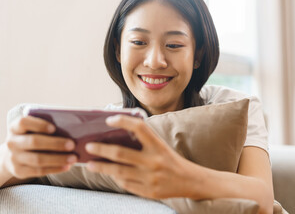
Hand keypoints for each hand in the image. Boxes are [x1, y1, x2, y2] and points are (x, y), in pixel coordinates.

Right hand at [4, 116, 76, 178]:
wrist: (14, 155)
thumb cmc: (32, 137)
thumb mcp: (34, 130)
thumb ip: (47, 128)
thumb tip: (73, 129)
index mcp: (15, 128)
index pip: (23, 122)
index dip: (39, 125)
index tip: (54, 128)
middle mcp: (12, 142)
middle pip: (34, 142)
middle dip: (55, 143)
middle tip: (72, 145)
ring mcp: (14, 158)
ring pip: (37, 159)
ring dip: (58, 159)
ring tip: (73, 158)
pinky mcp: (19, 171)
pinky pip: (39, 171)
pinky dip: (55, 169)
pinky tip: (66, 166)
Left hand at [85, 115, 200, 198]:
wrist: (190, 181)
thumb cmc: (170, 159)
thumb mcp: (160, 146)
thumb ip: (143, 141)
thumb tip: (115, 138)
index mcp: (158, 145)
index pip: (139, 128)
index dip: (123, 121)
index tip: (108, 119)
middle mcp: (154, 161)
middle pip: (121, 153)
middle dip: (101, 149)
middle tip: (89, 146)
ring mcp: (150, 178)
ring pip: (118, 172)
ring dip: (102, 167)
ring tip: (91, 164)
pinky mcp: (148, 191)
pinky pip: (125, 184)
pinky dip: (115, 178)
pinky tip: (109, 174)